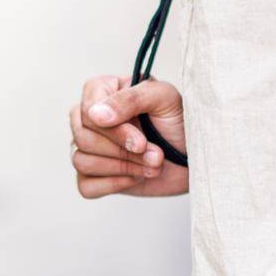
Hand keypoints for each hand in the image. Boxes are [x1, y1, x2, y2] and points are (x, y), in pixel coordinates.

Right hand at [69, 73, 187, 197]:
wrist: (194, 155)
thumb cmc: (180, 121)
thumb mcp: (164, 99)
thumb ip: (130, 99)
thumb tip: (95, 114)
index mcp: (104, 90)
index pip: (87, 110)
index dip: (113, 131)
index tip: (141, 142)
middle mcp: (93, 117)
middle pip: (82, 136)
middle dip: (123, 151)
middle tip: (156, 155)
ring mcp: (92, 146)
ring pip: (81, 160)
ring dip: (123, 167)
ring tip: (153, 165)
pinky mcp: (96, 174)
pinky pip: (85, 185)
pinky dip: (113, 184)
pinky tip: (136, 177)